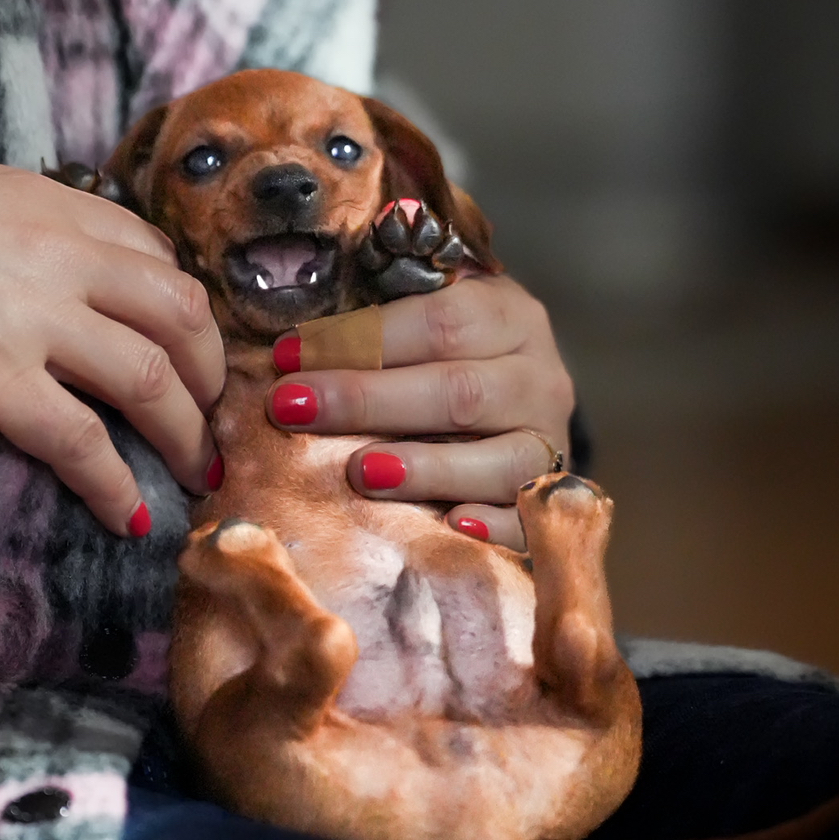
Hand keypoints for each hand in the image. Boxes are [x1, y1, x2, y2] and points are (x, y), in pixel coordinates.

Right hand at [0, 156, 224, 534]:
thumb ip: (15, 226)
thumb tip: (44, 260)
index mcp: (50, 206)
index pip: (154, 256)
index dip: (184, 309)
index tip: (191, 348)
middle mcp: (58, 254)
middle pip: (180, 315)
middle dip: (210, 373)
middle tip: (213, 415)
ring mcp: (31, 317)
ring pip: (151, 379)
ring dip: (186, 435)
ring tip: (196, 472)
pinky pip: (82, 442)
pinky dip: (118, 487)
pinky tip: (133, 518)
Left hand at [265, 275, 573, 549]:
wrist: (523, 395)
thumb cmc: (452, 354)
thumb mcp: (429, 314)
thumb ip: (377, 321)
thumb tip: (288, 347)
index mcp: (509, 316)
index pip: (440, 321)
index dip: (361, 338)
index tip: (288, 355)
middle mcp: (540, 377)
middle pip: (459, 390)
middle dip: (368, 400)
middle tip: (293, 409)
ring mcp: (550, 442)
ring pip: (500, 458)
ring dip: (427, 467)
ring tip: (360, 473)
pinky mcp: (548, 498)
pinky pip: (529, 517)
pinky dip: (495, 524)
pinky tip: (454, 525)